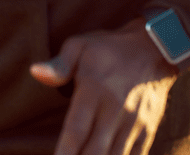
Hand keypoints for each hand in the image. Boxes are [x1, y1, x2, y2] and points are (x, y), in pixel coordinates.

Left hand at [30, 18, 178, 154]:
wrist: (155, 48)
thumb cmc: (109, 48)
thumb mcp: (80, 46)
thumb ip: (59, 64)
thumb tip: (35, 72)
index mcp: (94, 90)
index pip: (76, 130)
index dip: (65, 151)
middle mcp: (115, 110)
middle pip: (96, 150)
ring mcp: (134, 122)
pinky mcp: (148, 128)